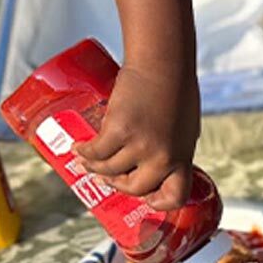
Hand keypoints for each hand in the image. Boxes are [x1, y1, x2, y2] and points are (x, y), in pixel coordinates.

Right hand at [75, 63, 199, 209]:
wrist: (163, 61)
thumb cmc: (176, 86)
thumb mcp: (184, 124)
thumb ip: (173, 144)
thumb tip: (157, 159)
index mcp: (182, 156)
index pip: (176, 196)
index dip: (158, 201)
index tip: (145, 196)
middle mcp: (163, 156)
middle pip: (134, 188)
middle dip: (117, 184)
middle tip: (108, 176)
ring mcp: (141, 146)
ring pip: (109, 170)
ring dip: (94, 168)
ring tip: (87, 160)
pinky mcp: (120, 130)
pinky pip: (95, 152)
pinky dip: (82, 152)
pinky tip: (78, 148)